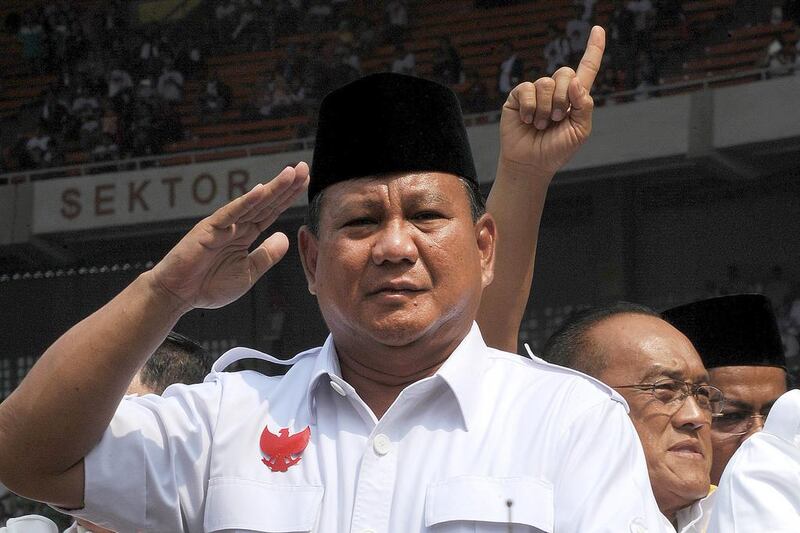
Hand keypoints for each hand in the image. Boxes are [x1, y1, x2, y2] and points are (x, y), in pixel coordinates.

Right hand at [147, 163, 308, 310]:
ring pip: (252, 204)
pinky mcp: (209, 229)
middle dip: (285, 186)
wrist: (178, 294)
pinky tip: (261, 190)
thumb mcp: (248, 272)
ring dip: (272, 188)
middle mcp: (236, 225)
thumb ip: (266, 255)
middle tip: (303, 168)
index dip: (288, 197)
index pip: (271, 212)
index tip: (304, 181)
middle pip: (266, 203)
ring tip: (290, 173)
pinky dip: (245, 202)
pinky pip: (231, 213)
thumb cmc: (209, 285)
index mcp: (245, 234)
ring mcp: (223, 225)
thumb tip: (284, 236)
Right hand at [499, 26, 605, 175]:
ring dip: (546, 108)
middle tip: (557, 118)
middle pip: (565, 73)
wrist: (532, 164)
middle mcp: (556, 91)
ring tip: (541, 124)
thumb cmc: (557, 150)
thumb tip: (575, 80)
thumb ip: (584, 105)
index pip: (587, 68)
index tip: (598, 29)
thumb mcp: (580, 130)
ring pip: (546, 83)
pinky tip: (528, 120)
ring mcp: (536, 93)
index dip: (594, 49)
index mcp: (575, 98)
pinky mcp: (518, 97)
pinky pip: (527, 89)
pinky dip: (530, 107)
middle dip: (564, 98)